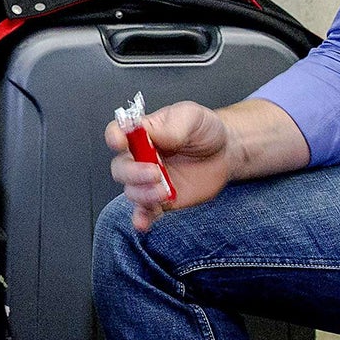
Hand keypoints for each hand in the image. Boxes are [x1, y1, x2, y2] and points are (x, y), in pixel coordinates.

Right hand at [104, 100, 234, 232]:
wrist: (225, 153)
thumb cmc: (204, 131)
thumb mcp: (192, 117)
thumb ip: (172, 125)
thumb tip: (154, 133)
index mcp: (143, 134)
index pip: (117, 133)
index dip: (114, 138)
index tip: (120, 142)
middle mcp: (141, 158)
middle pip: (121, 168)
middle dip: (133, 173)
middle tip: (154, 172)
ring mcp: (149, 181)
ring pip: (132, 192)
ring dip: (144, 194)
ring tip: (164, 191)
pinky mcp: (161, 200)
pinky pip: (146, 212)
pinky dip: (141, 219)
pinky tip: (143, 223)